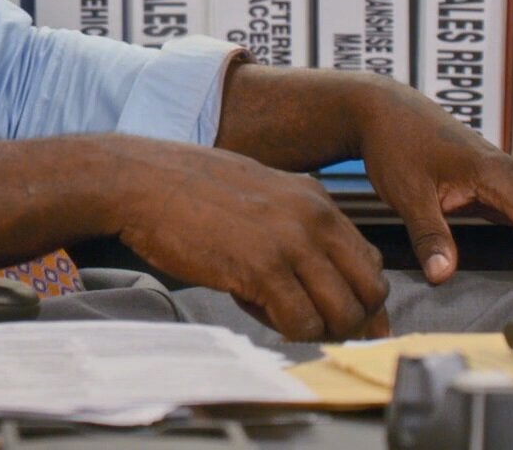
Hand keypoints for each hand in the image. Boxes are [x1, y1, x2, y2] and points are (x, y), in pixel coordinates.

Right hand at [110, 139, 389, 341]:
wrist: (141, 181)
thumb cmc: (188, 190)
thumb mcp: (259, 194)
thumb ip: (294, 225)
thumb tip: (317, 271)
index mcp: (315, 199)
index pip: (371, 262)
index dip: (361, 298)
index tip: (343, 317)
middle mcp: (314, 218)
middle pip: (370, 292)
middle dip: (350, 321)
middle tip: (315, 326)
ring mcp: (291, 242)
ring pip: (343, 313)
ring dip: (318, 330)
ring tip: (279, 316)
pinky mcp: (262, 268)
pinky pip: (302, 323)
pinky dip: (287, 331)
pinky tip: (255, 309)